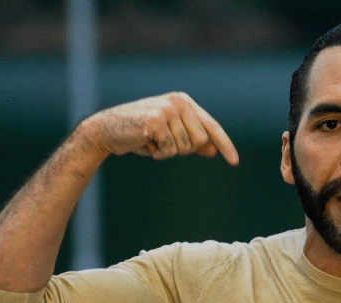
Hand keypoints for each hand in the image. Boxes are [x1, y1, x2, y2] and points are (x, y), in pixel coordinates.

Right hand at [82, 92, 239, 163]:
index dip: (225, 145)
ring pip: (183, 147)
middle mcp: (178, 102)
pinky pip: (168, 149)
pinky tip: (144, 142)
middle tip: (161, 143)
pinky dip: (156, 152)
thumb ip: (191, 140)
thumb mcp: (169, 136)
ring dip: (166, 151)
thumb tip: (213, 150)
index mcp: (184, 102)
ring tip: (150, 141)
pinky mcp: (156, 120)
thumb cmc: (140, 134)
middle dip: (182, 149)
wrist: (106, 130)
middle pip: (200, 141)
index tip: (235, 162)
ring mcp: (167, 109)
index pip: (211, 126)